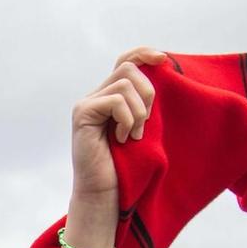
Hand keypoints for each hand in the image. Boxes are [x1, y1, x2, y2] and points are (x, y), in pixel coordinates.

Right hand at [70, 48, 166, 201]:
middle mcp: (95, 96)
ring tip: (134, 136)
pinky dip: (127, 120)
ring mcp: (86, 104)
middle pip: (128, 69)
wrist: (103, 193)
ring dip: (139, 112)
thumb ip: (145, 103)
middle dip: (147, 93)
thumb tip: (162, 72)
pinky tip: (122, 139)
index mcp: (110, 97)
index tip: (164, 59)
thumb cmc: (125, 166)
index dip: (144, 53)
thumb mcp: (142, 127)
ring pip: (124, 84)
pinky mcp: (82, 114)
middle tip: (145, 124)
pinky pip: (116, 101)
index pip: (125, 60)